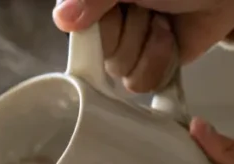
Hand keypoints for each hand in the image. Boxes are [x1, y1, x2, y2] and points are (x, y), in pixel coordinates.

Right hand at [53, 0, 233, 92]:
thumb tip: (62, 18)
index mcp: (94, 2)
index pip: (79, 32)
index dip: (105, 28)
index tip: (121, 9)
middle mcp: (107, 24)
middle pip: (101, 56)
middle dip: (133, 34)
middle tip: (151, 10)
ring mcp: (129, 46)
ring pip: (121, 73)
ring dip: (151, 47)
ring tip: (165, 22)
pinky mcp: (151, 64)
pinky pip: (142, 84)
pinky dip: (161, 63)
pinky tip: (171, 41)